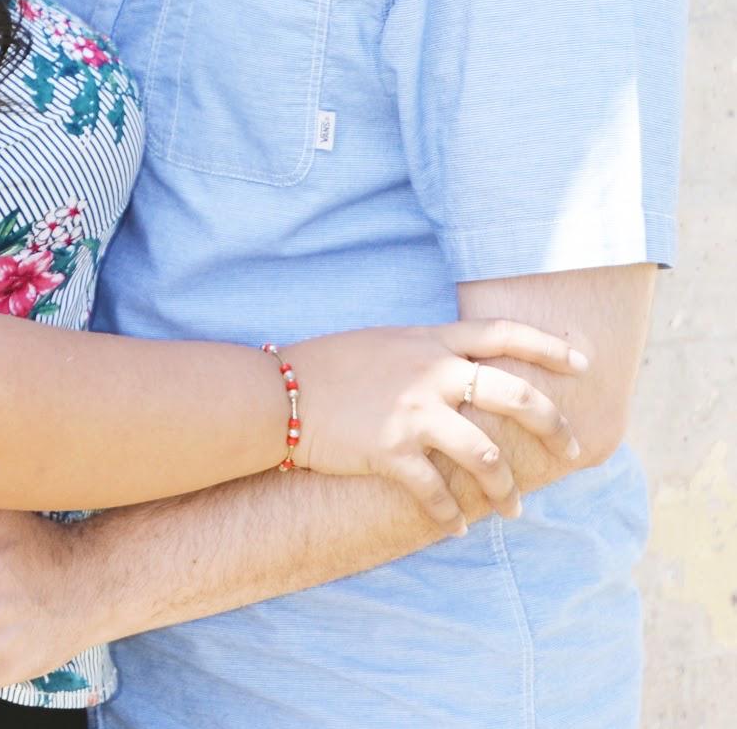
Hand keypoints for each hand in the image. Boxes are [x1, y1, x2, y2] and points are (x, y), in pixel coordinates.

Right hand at [291, 318, 588, 532]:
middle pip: (514, 394)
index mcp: (429, 341)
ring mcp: (412, 413)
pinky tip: (457, 529)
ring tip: (514, 509)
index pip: (501, 333)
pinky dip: (452, 516)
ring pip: (486, 454)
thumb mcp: (383, 342)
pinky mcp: (391, 452)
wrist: (279, 392)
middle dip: (552, 425)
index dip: (548, 345)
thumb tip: (462, 368)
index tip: (582, 362)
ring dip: (506, 488)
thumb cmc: (328, 365)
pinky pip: (436, 493)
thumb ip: (425, 351)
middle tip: (572, 449)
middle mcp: (430, 373)